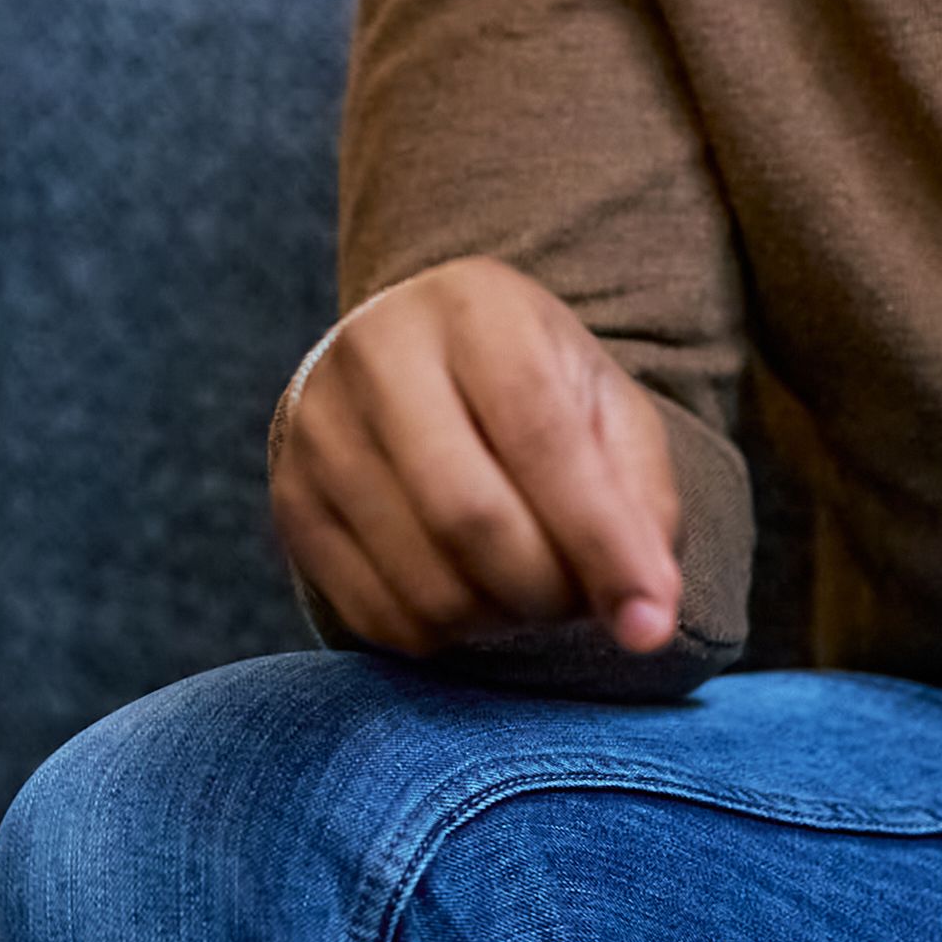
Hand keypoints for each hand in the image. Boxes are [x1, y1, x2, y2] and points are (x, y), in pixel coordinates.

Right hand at [272, 259, 684, 655]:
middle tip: (579, 600)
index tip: (651, 624)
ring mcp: (318, 429)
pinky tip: (467, 591)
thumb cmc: (531, 391)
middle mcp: (375, 353)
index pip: (539, 435)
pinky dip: (444, 635)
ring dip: (500, 619)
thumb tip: (646, 620)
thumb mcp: (605, 410)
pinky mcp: (291, 500)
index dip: (601, 540)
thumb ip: (642, 505)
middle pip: (468, 517)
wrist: (412, 367)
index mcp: (473, 307)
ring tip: (525, 586)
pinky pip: (376, 615)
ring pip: (424, 583)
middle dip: (547, 591)